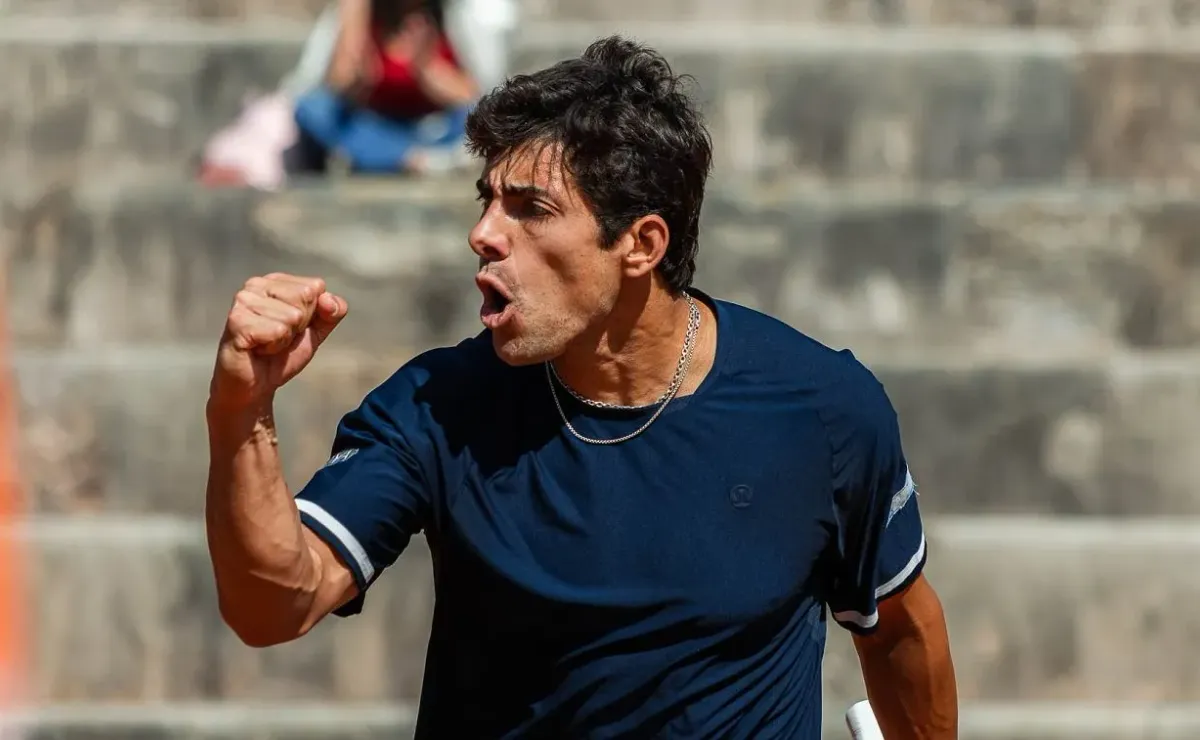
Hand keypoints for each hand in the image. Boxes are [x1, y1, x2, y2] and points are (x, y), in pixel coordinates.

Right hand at [210, 273, 347, 408]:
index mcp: (275, 281)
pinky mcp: (236, 320)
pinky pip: (277, 331)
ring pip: (292, 316)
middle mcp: (256, 284)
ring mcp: (244, 300)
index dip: (312, 315)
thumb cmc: (282, 355)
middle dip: (298, 326)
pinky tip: (258, 349)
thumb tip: (328, 299)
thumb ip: (332, 312)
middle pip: (305, 298)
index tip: (291, 328)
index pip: (315, 287)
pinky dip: (273, 347)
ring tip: (266, 344)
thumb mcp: (316, 331)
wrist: (256, 385)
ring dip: (284, 339)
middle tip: (277, 338)